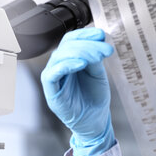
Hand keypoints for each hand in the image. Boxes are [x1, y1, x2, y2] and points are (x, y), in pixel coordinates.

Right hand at [41, 27, 114, 155]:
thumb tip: (96, 40)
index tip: (100, 34)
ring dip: (80, 53)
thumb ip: (94, 58)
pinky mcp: (51, 91)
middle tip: (105, 50)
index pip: (71, 40)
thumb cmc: (94, 99)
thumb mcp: (97, 73)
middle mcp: (60, 66)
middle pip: (66, 46)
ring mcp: (54, 78)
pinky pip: (52, 74)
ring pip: (59, 57)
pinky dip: (65, 66)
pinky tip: (80, 64)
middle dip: (87, 44)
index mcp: (70, 60)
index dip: (84, 34)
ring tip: (97, 57)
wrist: (95, 121)